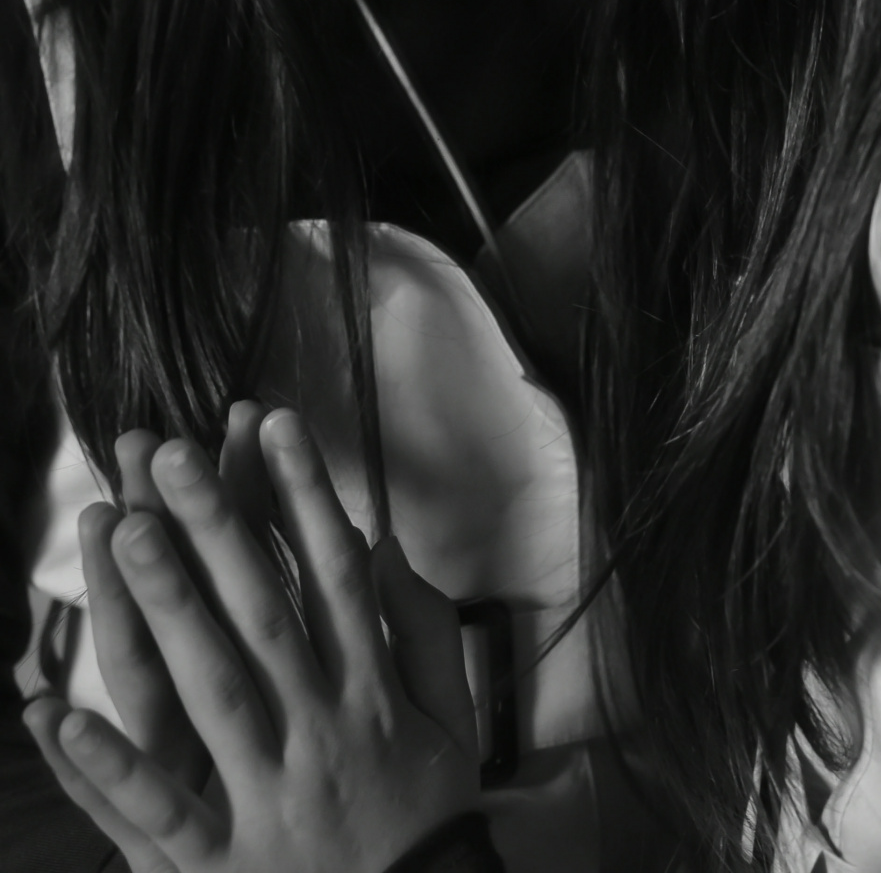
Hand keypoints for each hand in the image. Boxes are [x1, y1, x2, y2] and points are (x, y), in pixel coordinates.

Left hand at [25, 408, 482, 872]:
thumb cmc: (424, 813)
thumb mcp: (450, 717)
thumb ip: (422, 630)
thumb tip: (385, 544)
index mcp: (369, 691)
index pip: (334, 575)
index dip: (304, 494)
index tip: (275, 421)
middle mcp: (317, 730)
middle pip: (261, 614)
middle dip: (217, 527)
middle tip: (172, 453)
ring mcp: (266, 795)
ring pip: (209, 690)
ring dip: (166, 607)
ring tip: (125, 530)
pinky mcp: (221, 865)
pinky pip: (159, 812)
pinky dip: (110, 766)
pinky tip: (62, 714)